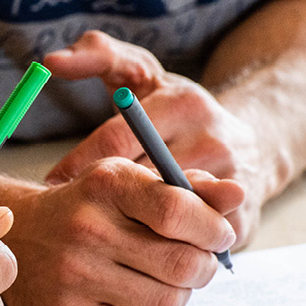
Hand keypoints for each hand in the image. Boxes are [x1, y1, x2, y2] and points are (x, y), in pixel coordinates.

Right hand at [4, 158, 243, 305]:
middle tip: (196, 262)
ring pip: (167, 303)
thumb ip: (187, 188)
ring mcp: (73, 276)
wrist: (18, 236)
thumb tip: (237, 195)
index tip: (218, 235)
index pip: (178, 211)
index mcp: (105, 186)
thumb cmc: (87, 207)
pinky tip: (137, 296)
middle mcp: (85, 229)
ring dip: (180, 295)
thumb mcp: (130, 182)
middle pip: (182, 265)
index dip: (213, 229)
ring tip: (165, 280)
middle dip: (204, 268)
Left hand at [43, 31, 272, 244]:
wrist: (254, 143)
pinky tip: (135, 249)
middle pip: (139, 184)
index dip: (77, 165)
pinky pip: (188, 247)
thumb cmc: (176, 110)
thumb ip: (98, 56)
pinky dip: (159, 249)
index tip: (51, 183)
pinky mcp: (242, 222)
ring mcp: (233, 185)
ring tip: (98, 235)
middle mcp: (214, 142)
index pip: (116, 142)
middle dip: (100, 201)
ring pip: (163, 221)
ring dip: (128, 229)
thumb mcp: (143, 74)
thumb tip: (50, 61)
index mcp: (184, 105)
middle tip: (67, 214)